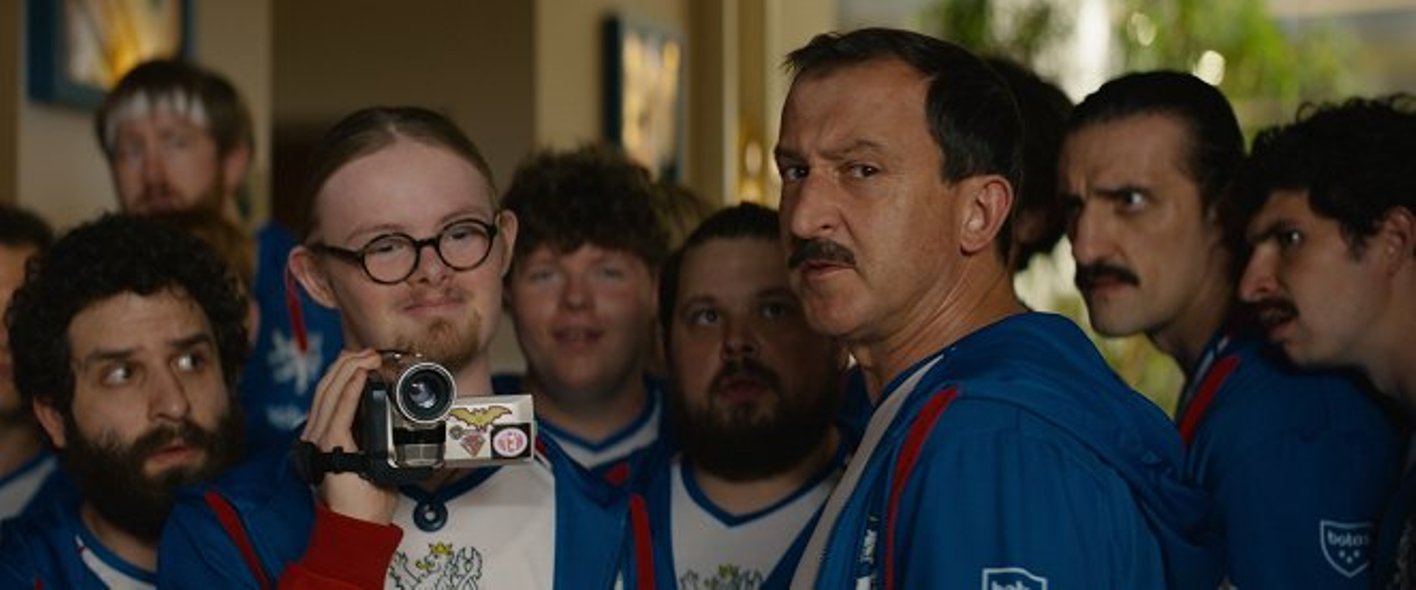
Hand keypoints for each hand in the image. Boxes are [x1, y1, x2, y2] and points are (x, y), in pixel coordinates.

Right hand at [300, 349, 397, 523]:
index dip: (343, 374)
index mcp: (323, 437)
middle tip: (369, 352)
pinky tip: (360, 375)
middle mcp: (316, 435)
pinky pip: (339, 410)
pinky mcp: (330, 446)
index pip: (328, 397)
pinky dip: (350, 389)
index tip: (362, 360)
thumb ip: (374, 441)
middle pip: (326, 388)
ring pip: (329, 393)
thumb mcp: (372, 462)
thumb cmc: (366, 500)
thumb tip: (393, 425)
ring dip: (350, 370)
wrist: (357, 524)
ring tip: (367, 356)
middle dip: (348, 364)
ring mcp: (320, 439)